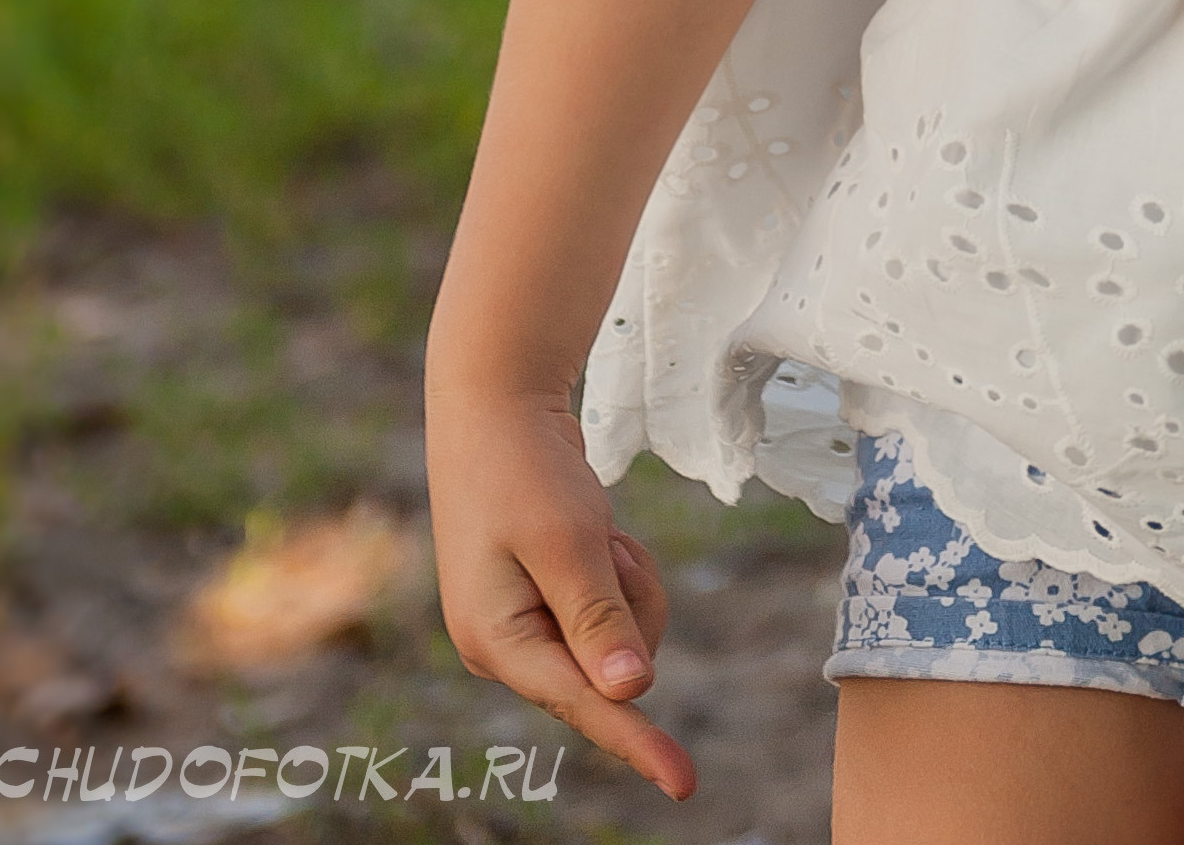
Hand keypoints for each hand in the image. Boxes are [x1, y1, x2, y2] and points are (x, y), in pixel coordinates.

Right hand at [427, 385, 694, 800]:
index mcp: (497, 642)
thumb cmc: (522, 466)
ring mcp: (526, 620)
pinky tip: (593, 525)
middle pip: (610, 666)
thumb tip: (631, 691)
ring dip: (626, 580)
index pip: (583, 704)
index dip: (637, 742)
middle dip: (628, 602)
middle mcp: (507, 644)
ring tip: (595, 526)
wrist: (497, 400)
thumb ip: (597, 617)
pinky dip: (617, 565)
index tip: (686, 784)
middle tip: (606, 540)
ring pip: (622, 633)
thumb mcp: (565, 539)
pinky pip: (612, 603)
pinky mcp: (547, 594)